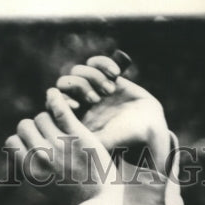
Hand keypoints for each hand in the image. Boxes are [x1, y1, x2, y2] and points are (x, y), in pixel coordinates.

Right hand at [4, 86, 118, 204]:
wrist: (96, 202)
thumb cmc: (70, 196)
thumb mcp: (42, 187)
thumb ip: (28, 168)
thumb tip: (15, 152)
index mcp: (30, 170)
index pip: (12, 141)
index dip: (21, 139)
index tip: (32, 143)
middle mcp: (41, 156)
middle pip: (26, 125)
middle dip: (34, 128)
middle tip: (47, 134)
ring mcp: (59, 145)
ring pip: (42, 116)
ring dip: (48, 119)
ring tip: (59, 127)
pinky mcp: (77, 136)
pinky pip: (60, 110)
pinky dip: (55, 99)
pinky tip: (53, 94)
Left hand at [56, 56, 170, 172]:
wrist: (150, 127)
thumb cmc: (125, 139)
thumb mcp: (99, 142)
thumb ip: (78, 137)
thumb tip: (57, 131)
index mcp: (73, 118)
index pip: (54, 103)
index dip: (60, 100)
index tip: (76, 106)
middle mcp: (80, 102)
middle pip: (64, 83)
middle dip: (78, 86)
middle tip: (95, 99)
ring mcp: (93, 88)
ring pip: (78, 70)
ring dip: (93, 77)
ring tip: (109, 90)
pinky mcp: (106, 76)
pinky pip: (94, 62)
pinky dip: (103, 64)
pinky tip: (115, 75)